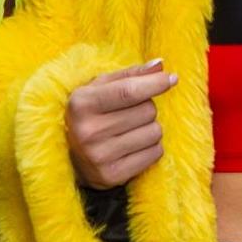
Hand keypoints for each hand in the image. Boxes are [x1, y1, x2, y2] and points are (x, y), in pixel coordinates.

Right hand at [66, 59, 176, 189]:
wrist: (70, 157)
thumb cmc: (91, 114)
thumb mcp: (100, 89)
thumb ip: (129, 75)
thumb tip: (160, 65)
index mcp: (82, 104)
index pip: (128, 91)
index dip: (154, 84)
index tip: (171, 79)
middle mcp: (88, 131)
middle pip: (147, 111)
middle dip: (147, 108)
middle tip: (130, 113)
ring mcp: (99, 156)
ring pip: (154, 132)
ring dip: (150, 128)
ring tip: (131, 130)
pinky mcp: (112, 176)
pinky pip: (155, 154)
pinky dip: (151, 148)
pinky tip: (133, 147)